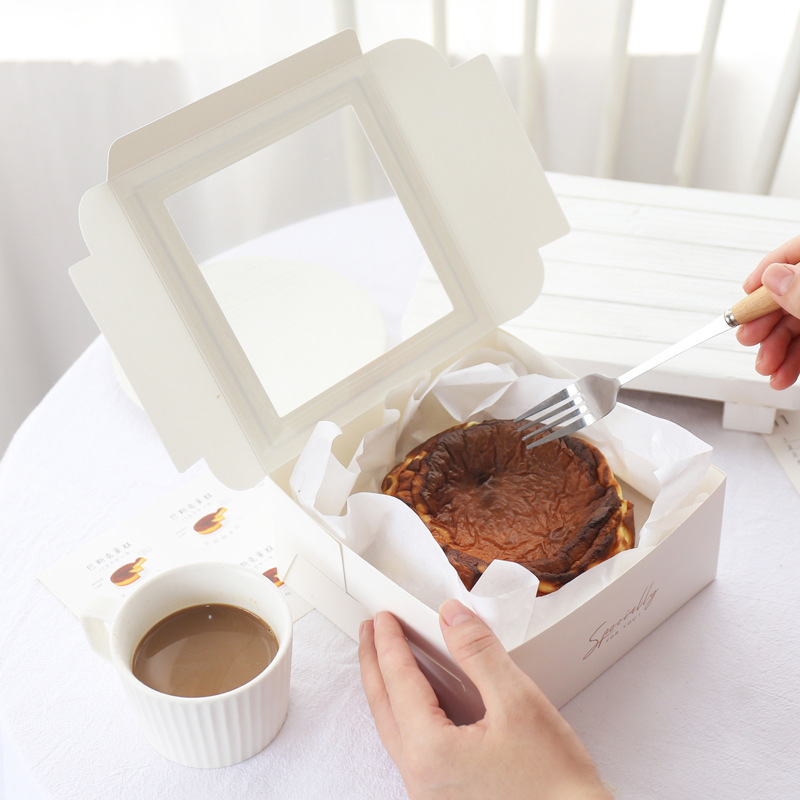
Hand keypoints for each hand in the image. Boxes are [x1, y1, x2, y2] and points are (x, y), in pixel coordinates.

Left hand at [358, 600, 610, 799]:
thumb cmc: (555, 785)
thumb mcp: (518, 702)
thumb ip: (479, 653)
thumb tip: (452, 617)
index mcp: (431, 753)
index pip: (399, 682)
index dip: (389, 643)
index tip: (383, 617)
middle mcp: (421, 779)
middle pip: (383, 707)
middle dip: (374, 664)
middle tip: (370, 631)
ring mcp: (431, 794)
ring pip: (395, 730)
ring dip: (388, 690)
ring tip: (387, 659)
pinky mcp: (446, 798)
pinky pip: (412, 748)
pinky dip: (407, 714)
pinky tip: (419, 701)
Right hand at [738, 234, 799, 388]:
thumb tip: (774, 277)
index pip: (797, 251)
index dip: (768, 270)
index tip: (746, 292)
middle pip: (792, 293)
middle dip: (767, 322)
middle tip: (748, 338)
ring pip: (799, 322)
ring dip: (777, 349)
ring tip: (765, 367)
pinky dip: (794, 359)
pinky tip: (781, 374)